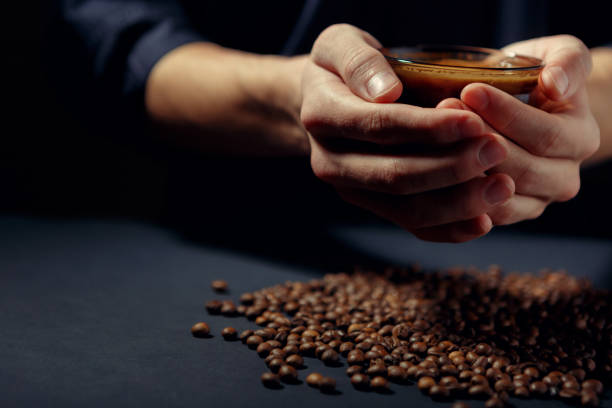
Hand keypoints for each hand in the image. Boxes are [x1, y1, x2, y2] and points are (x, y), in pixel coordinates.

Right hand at [301, 24, 513, 241]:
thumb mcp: (339, 45)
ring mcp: (352, 189)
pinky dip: (448, 229)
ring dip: (458, 203)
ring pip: (407, 209)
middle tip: (498, 150)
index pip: (379, 126)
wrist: (322, 103)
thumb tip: (386, 92)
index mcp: (322, 117)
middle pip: (395, 175)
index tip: (474, 122)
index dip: (428, 129)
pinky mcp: (373, 205)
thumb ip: (359, 62)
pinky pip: (411, 225)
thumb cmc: (339, 68)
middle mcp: (331, 162)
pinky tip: (484, 221)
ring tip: (502, 188)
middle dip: (451, 168)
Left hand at [438, 35, 599, 225]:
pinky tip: (432, 168)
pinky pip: (483, 215)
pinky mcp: (509, 214)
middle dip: (479, 140)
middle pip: (522, 169)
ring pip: (500, 196)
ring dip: (464, 167)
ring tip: (433, 135)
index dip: (507, 114)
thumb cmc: (538, 77)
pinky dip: (458, 195)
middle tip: (443, 109)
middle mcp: (565, 178)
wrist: (525, 109)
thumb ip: (567, 62)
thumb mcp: (560, 56)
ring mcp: (537, 200)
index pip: (546, 134)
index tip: (470, 90)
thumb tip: (555, 84)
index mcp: (581, 140)